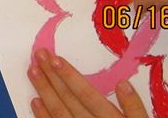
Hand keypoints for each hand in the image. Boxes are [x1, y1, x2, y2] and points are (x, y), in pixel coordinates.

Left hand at [28, 49, 146, 117]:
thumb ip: (135, 109)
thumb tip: (123, 84)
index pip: (86, 95)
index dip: (70, 76)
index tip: (54, 59)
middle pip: (69, 100)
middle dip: (52, 77)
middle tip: (38, 56)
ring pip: (59, 114)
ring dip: (45, 92)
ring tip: (33, 72)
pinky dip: (43, 116)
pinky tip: (35, 102)